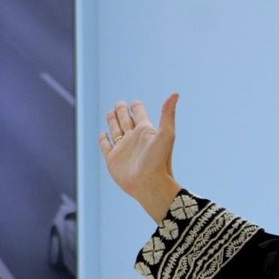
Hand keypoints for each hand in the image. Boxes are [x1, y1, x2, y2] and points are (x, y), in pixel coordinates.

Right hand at [99, 94, 181, 221]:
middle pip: (126, 119)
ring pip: (115, 130)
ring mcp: (123, 149)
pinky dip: (103, 139)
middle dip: (122, 110)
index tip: (135, 102)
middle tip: (120, 103)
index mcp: (146, 131)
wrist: (150, 185)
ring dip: (112, 121)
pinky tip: (103, 134)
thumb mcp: (166, 135)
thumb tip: (176, 93)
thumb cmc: (160, 161)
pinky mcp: (113, 159)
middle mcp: (134, 139)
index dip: (137, 107)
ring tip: (111, 112)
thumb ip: (168, 114)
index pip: (140, 113)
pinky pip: (106, 146)